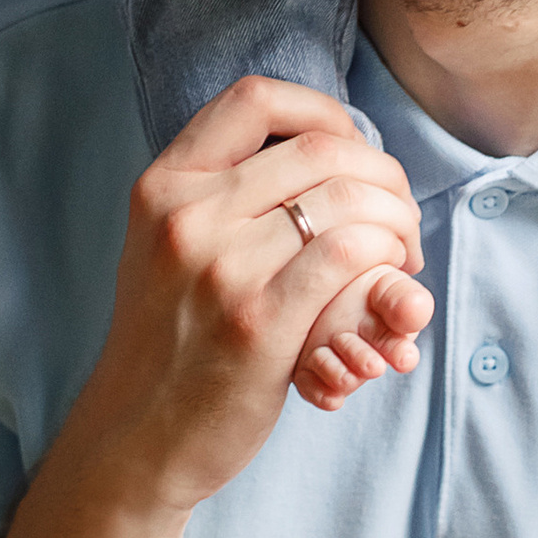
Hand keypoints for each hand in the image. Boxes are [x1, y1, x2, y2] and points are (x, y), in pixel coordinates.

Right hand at [66, 77, 432, 518]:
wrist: (136, 438)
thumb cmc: (169, 340)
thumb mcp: (164, 246)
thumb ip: (220, 193)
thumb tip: (322, 148)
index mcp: (163, 186)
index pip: (254, 99)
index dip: (323, 111)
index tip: (352, 149)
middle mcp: (186, 216)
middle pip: (319, 149)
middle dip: (382, 174)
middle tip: (399, 215)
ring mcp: (221, 269)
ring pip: (346, 200)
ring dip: (396, 221)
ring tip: (401, 254)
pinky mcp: (259, 324)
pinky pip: (349, 256)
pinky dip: (386, 260)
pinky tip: (390, 283)